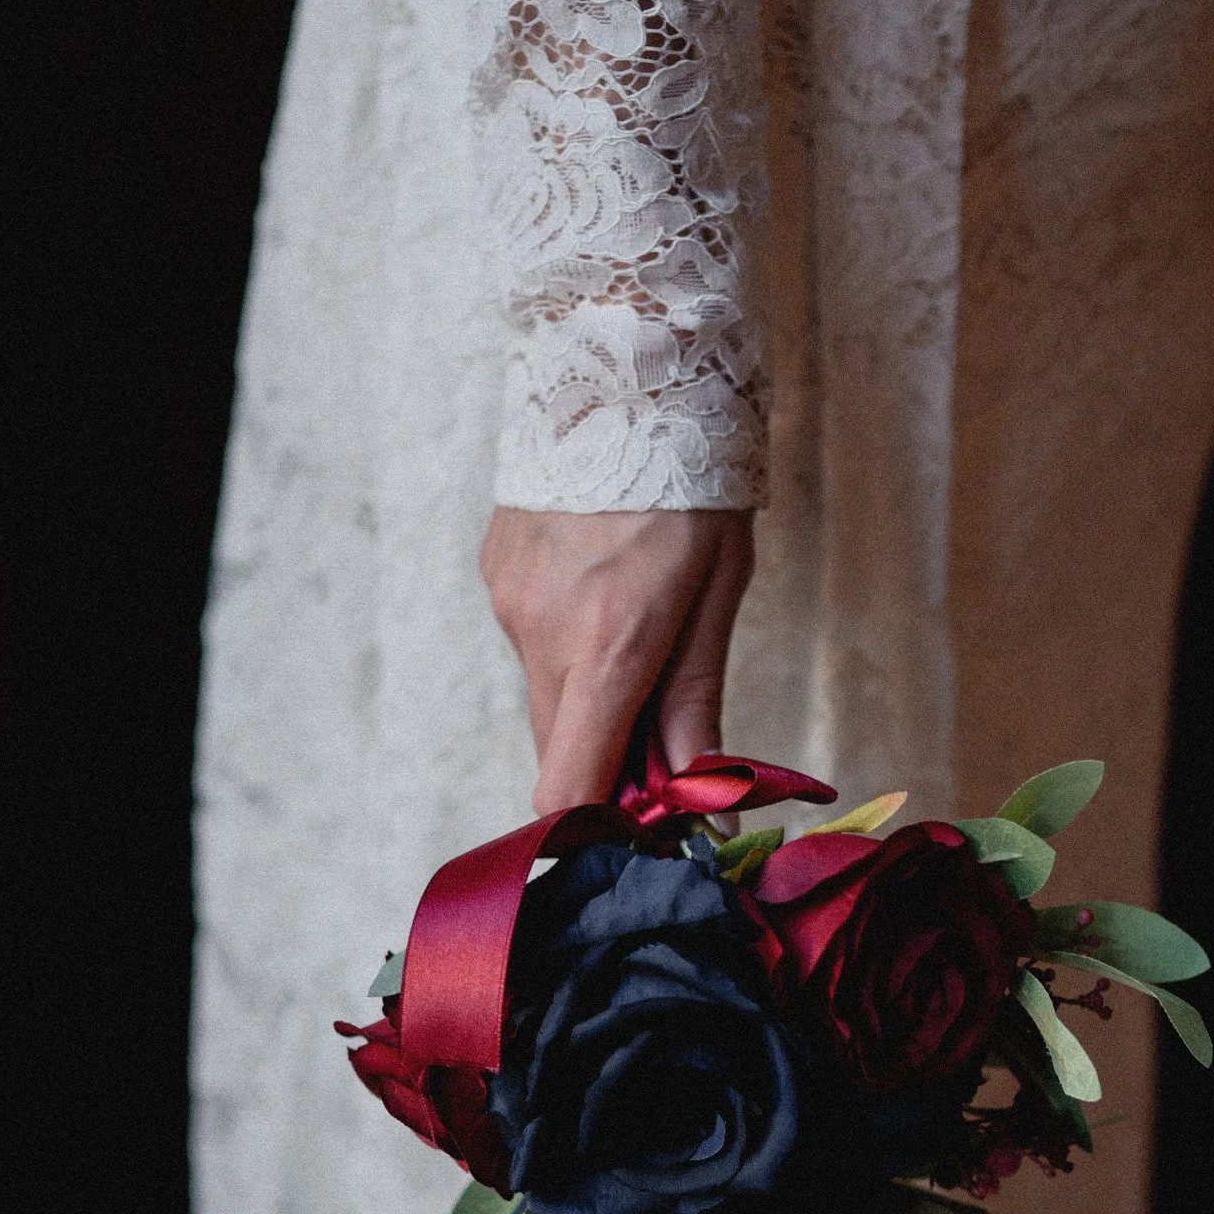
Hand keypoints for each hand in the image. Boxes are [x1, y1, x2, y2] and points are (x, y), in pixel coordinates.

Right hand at [481, 508, 754, 813]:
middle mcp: (543, 630)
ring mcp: (509, 600)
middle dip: (605, 755)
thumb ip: (696, 703)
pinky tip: (598, 583)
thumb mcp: (718, 592)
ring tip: (635, 622)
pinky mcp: (494, 574)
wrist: (624, 391)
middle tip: (662, 715)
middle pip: (556, 750)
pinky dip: (562, 639)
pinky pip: (527, 638)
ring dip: (585, 692)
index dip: (600, 822)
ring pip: (543, 692)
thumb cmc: (692, 487)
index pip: (567, 786)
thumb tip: (710, 803)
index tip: (646, 815)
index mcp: (609, 643)